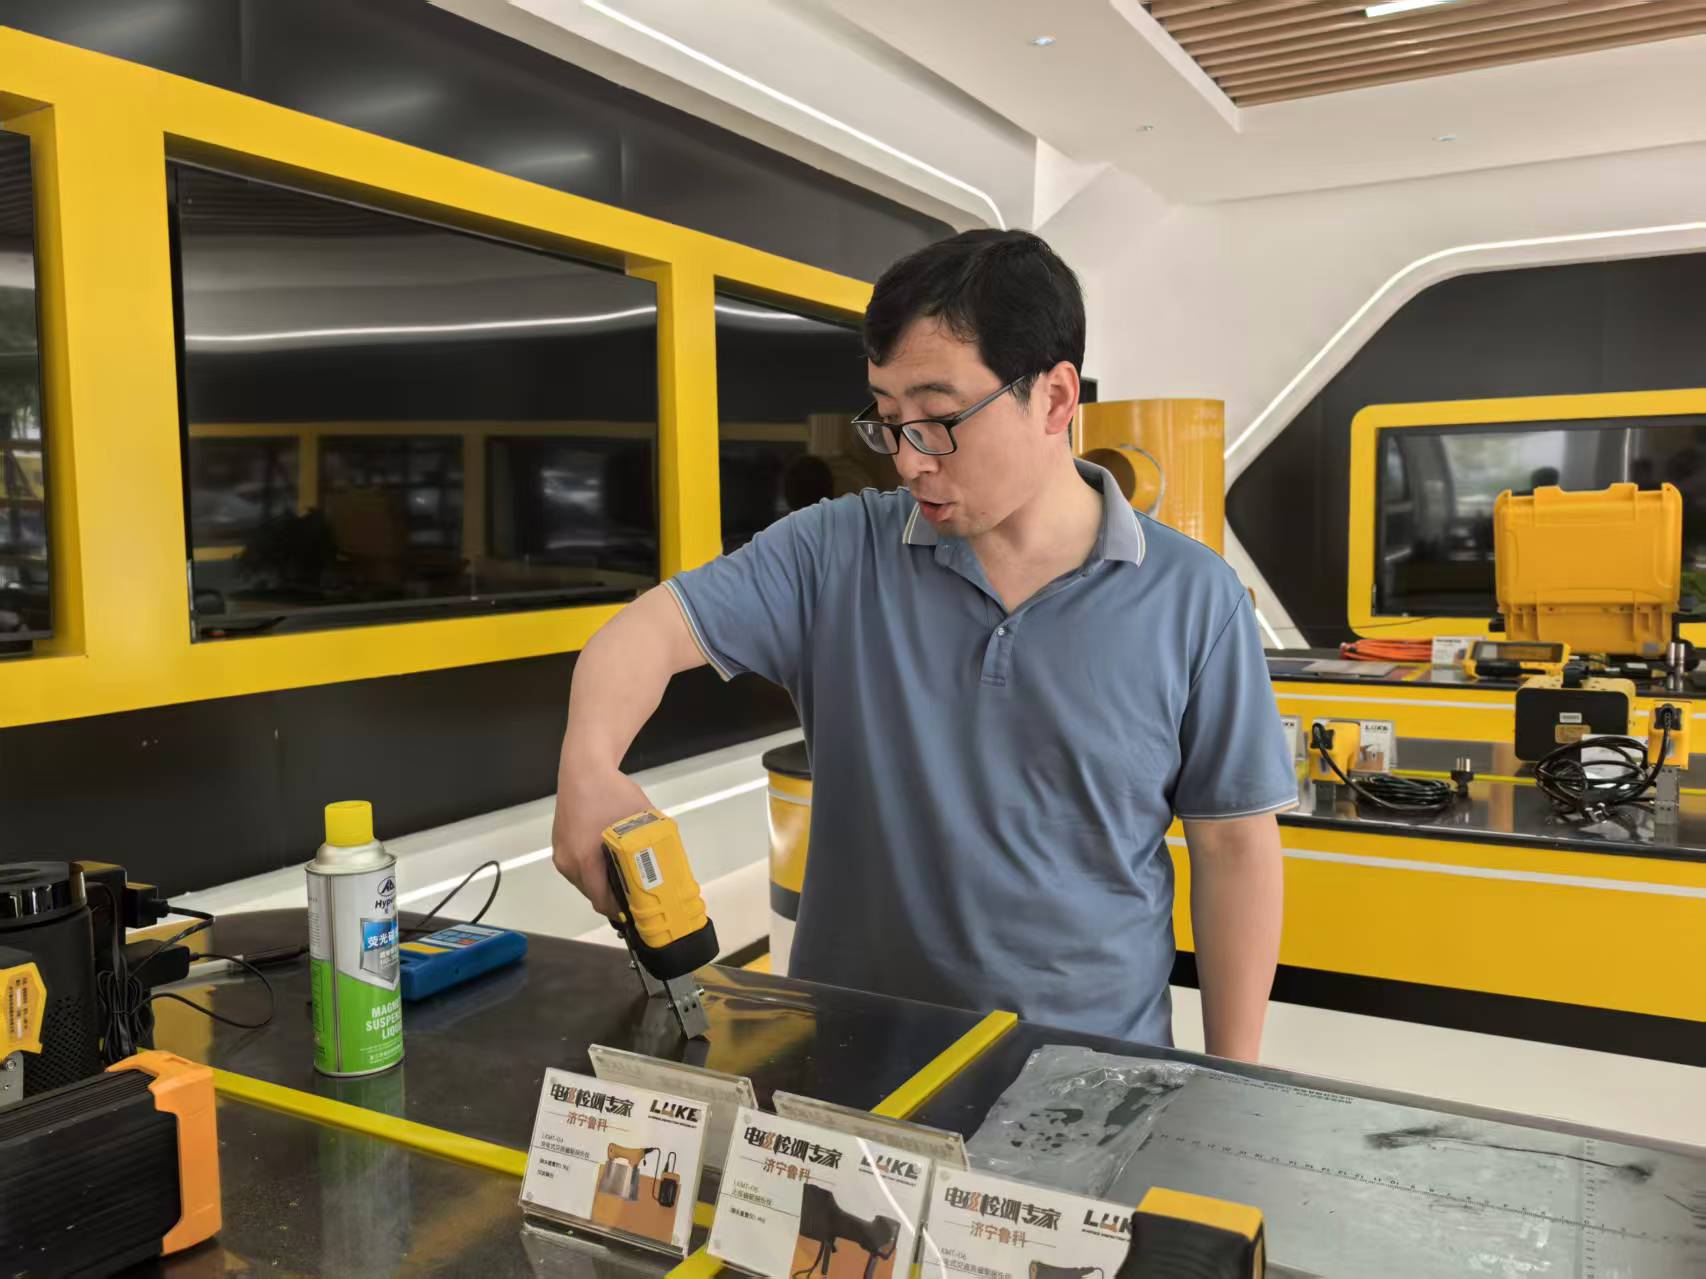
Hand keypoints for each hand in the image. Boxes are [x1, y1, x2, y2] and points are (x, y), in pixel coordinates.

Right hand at [552, 766, 652, 916]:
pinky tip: (608, 857)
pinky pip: (578, 867)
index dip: (623, 910)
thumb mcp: (641, 822)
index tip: (640, 911)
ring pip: (585, 881)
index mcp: (585, 861)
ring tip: (625, 872)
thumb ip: (652, 848)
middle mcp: (568, 862)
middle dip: (615, 895)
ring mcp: (561, 853)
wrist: (584, 768)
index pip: (602, 901)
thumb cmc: (612, 793)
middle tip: (637, 891)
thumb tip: (668, 869)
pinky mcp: (559, 844)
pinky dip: (593, 868)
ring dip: (604, 881)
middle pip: (593, 893)